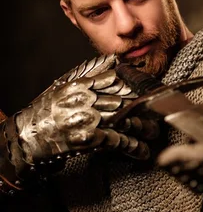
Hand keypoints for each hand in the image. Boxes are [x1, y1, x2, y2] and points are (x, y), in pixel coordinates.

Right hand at [12, 55, 160, 176]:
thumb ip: (91, 72)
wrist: (29, 137)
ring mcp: (89, 120)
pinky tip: (143, 151)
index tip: (155, 88)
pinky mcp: (90, 140)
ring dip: (145, 128)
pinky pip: (118, 142)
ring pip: (127, 121)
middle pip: (126, 101)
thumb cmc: (48, 110)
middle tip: (163, 110)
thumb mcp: (66, 85)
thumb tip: (114, 60)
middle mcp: (87, 101)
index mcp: (82, 85)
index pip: (117, 81)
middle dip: (146, 107)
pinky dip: (133, 147)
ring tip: (155, 131)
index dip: (139, 85)